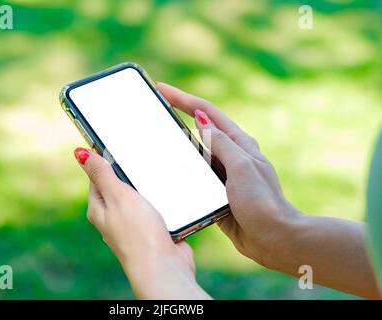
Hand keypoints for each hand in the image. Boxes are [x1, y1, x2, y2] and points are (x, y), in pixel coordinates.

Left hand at [74, 147, 209, 298]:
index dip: (105, 160)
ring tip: (158, 176)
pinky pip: (156, 209)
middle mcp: (114, 218)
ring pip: (140, 197)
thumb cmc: (138, 234)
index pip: (97, 178)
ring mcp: (134, 225)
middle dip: (131, 174)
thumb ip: (101, 174)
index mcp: (99, 209)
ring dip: (149, 188)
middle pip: (119, 187)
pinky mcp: (153, 230)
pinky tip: (169, 196)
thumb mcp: (117, 196)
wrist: (164, 266)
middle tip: (142, 159)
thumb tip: (79, 153)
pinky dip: (162, 201)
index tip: (116, 145)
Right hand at [157, 83, 301, 268]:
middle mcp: (230, 155)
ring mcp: (223, 174)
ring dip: (178, 143)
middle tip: (154, 109)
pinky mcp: (216, 192)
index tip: (162, 90)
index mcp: (239, 143)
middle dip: (178, 115)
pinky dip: (182, 170)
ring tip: (155, 137)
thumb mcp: (241, 167)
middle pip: (200, 129)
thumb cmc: (261, 201)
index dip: (183, 99)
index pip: (207, 112)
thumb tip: (201, 119)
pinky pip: (195, 176)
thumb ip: (221, 143)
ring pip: (195, 153)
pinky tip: (167, 171)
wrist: (273, 238)